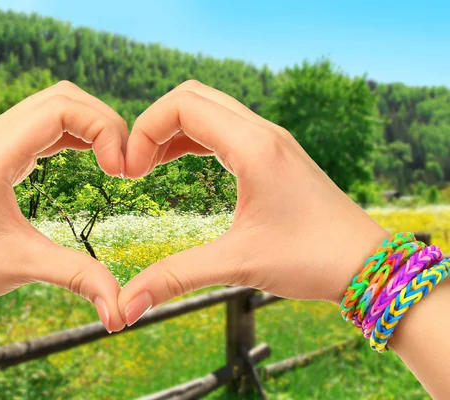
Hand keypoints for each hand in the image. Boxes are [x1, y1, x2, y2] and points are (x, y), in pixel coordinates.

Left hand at [0, 81, 127, 331]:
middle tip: (124, 163)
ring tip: (113, 160)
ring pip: (55, 102)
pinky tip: (93, 156)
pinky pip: (44, 121)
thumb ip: (78, 277)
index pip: (61, 109)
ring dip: (91, 123)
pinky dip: (75, 131)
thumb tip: (122, 310)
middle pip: (62, 96)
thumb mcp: (25, 266)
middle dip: (103, 121)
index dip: (103, 129)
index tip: (120, 171)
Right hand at [118, 80, 389, 325]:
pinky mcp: (274, 153)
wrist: (367, 264)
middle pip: (192, 96)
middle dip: (154, 124)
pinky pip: (224, 128)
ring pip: (208, 109)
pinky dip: (193, 138)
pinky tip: (178, 164)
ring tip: (148, 166)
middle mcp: (263, 132)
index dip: (144, 130)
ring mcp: (271, 139)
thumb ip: (176, 278)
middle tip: (136, 167)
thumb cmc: (313, 260)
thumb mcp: (238, 264)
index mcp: (254, 147)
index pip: (182, 105)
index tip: (130, 172)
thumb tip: (128, 306)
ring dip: (173, 130)